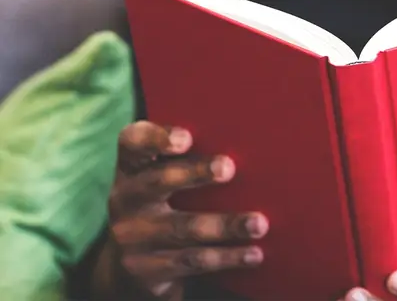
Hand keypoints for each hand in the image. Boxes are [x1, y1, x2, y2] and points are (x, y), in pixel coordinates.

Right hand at [92, 121, 268, 299]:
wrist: (134, 260)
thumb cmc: (166, 198)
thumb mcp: (164, 174)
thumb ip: (192, 154)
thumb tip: (253, 138)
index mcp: (132, 167)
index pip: (132, 143)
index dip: (156, 138)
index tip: (186, 138)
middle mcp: (126, 199)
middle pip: (158, 181)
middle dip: (195, 173)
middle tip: (228, 167)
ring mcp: (134, 236)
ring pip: (183, 228)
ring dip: (225, 225)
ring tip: (259, 224)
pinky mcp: (148, 269)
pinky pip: (192, 262)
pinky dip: (227, 257)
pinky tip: (254, 253)